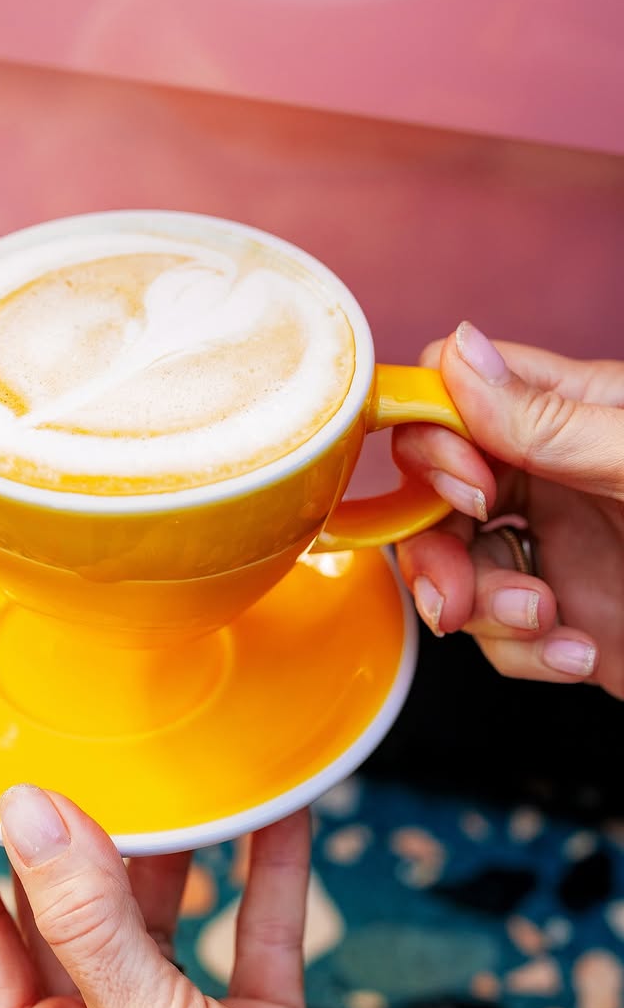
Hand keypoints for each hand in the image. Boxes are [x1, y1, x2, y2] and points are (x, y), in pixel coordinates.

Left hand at [0, 788, 333, 1007]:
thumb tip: (30, 813)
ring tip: (167, 762)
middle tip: (54, 739)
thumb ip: (87, 924)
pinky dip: (271, 871)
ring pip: (163, 908)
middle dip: (67, 823)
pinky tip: (278, 810)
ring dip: (177, 840)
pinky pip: (258, 931)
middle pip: (67, 902)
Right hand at [393, 322, 623, 697]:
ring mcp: (559, 550)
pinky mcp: (570, 621)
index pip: (457, 394)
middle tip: (453, 592)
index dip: (434, 438)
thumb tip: (459, 354)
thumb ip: (554, 419)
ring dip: (478, 604)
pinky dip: (521, 651)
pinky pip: (499, 632)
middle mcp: (553, 478)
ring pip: (455, 564)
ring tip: (540, 621)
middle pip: (436, 491)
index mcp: (572, 415)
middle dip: (431, 543)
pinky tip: (576, 653)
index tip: (465, 485)